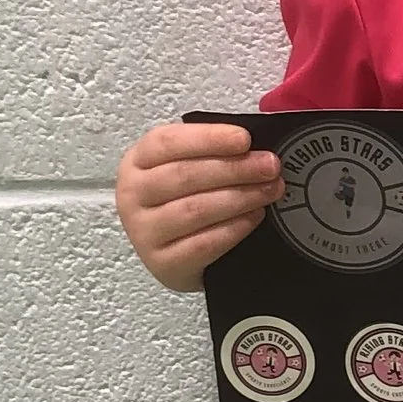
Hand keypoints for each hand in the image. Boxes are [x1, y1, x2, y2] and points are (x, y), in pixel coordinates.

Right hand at [114, 120, 282, 289]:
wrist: (175, 251)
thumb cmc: (183, 199)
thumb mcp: (188, 167)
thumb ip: (211, 152)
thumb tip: (253, 147)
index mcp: (137, 162)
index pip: (168, 142)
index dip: (208, 138)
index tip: (244, 139)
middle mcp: (132, 195)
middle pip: (184, 175)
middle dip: (234, 168)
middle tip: (270, 166)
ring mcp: (144, 232)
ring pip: (194, 209)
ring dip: (240, 197)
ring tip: (269, 190)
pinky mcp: (163, 263)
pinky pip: (203, 244)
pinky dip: (234, 228)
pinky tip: (255, 216)